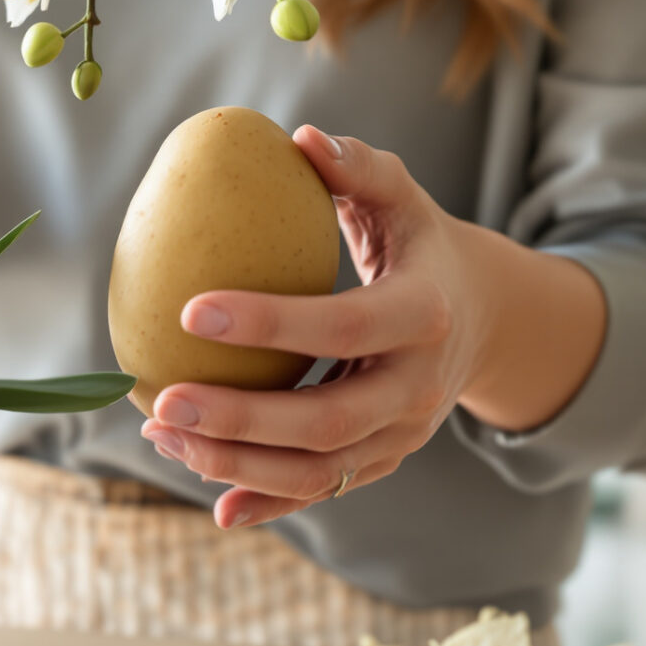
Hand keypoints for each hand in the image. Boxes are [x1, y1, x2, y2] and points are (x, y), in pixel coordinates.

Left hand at [139, 126, 601, 530]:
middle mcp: (418, 388)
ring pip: (318, 469)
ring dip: (236, 465)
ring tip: (161, 435)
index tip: (190, 310)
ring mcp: (402, 434)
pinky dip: (271, 504)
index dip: (269, 323)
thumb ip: (359, 167)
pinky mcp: (383, 461)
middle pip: (327, 420)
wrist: (484, 317)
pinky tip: (216, 507)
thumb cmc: (419, 244)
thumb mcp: (402, 197)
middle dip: (240, 419)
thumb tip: (301, 139)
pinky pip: (323, 491)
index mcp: (424, 315)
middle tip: (162, 399)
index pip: (343, 326)